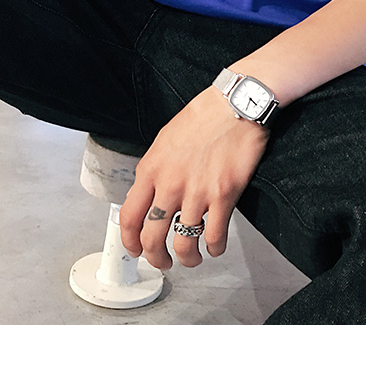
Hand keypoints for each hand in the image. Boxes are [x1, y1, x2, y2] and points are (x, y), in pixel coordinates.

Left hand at [119, 85, 269, 268]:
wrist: (236, 104)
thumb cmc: (205, 115)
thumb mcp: (166, 139)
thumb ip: (156, 169)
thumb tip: (153, 193)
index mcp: (151, 169)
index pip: (129, 217)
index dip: (130, 242)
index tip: (135, 249)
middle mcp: (170, 184)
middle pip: (152, 238)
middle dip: (156, 258)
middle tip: (163, 262)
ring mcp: (197, 192)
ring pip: (184, 244)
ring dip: (188, 259)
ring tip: (193, 259)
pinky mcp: (223, 195)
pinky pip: (214, 236)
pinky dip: (214, 248)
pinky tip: (216, 245)